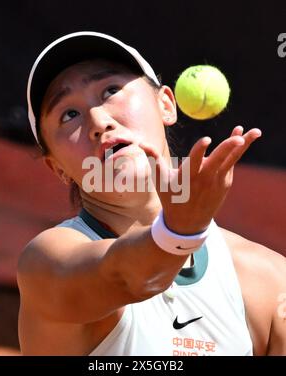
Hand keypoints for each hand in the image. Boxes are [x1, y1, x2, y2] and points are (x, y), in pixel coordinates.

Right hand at [140, 126, 261, 233]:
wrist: (187, 224)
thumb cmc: (171, 199)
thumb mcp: (160, 182)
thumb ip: (154, 160)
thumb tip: (141, 143)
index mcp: (187, 178)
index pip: (194, 161)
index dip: (199, 150)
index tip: (206, 140)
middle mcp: (204, 179)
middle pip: (218, 160)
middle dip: (228, 148)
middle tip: (238, 137)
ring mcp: (217, 182)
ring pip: (231, 161)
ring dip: (242, 146)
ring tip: (255, 131)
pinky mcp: (225, 184)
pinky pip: (231, 164)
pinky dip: (237, 152)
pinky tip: (241, 139)